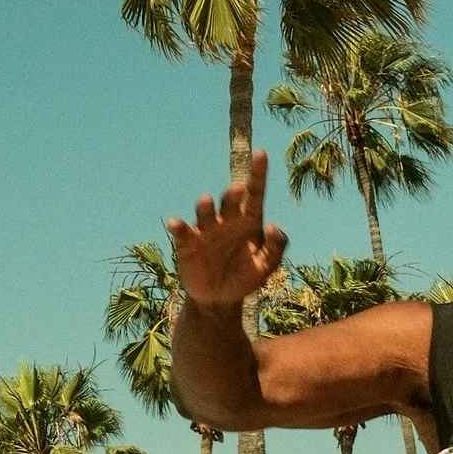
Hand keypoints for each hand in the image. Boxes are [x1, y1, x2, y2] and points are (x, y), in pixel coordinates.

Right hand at [167, 156, 287, 312]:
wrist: (220, 300)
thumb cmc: (244, 278)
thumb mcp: (267, 267)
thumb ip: (276, 247)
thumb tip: (272, 225)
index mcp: (249, 222)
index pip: (255, 194)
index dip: (258, 174)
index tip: (261, 154)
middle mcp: (227, 221)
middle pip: (230, 202)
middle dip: (232, 195)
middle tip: (237, 190)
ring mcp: (206, 230)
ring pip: (205, 212)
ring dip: (206, 206)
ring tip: (207, 201)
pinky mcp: (188, 243)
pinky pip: (182, 231)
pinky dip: (178, 226)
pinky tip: (176, 224)